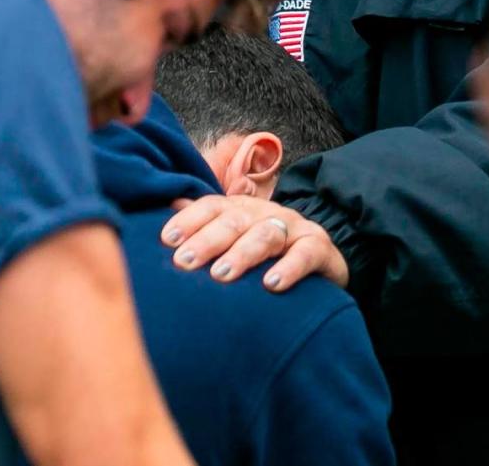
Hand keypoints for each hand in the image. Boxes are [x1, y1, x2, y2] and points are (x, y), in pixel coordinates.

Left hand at [160, 195, 348, 291]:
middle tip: (185, 261)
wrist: (322, 258)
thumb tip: (169, 203)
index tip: (167, 239)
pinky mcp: (319, 248)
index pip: (212, 206)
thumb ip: (206, 222)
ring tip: (221, 275)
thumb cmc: (267, 251)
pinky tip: (271, 284)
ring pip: (266, 235)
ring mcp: (294, 228)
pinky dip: (289, 268)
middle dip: (208, 240)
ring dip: (242, 254)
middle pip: (234, 220)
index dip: (189, 220)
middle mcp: (266, 213)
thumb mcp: (237, 235)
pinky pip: (305, 254)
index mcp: (242, 209)